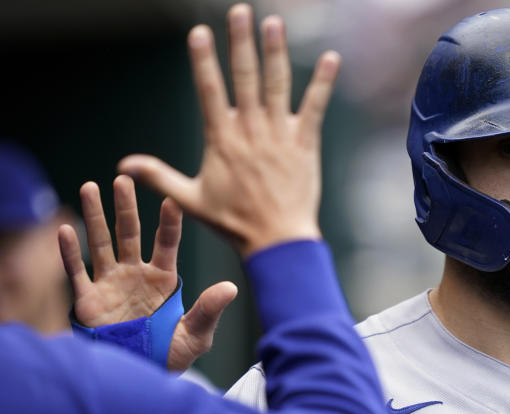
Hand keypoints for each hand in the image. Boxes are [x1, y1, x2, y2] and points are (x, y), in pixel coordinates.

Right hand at [58, 176, 236, 370]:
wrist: (140, 374)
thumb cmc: (171, 355)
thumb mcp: (196, 335)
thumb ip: (209, 311)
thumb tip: (231, 288)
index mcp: (164, 279)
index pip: (167, 244)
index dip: (169, 223)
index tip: (172, 201)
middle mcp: (136, 274)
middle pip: (130, 234)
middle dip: (126, 207)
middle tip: (123, 179)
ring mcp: (111, 283)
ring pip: (101, 243)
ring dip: (95, 216)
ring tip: (89, 187)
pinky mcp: (89, 299)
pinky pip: (77, 271)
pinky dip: (70, 252)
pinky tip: (66, 229)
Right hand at [117, 3, 340, 257]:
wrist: (277, 240)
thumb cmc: (233, 222)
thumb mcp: (190, 199)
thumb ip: (159, 177)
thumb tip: (123, 165)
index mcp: (222, 140)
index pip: (210, 92)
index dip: (204, 62)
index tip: (199, 33)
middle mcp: (250, 132)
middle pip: (245, 79)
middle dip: (241, 44)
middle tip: (241, 12)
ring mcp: (279, 137)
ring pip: (277, 87)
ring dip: (276, 53)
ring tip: (274, 22)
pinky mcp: (304, 144)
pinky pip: (315, 108)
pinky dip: (323, 83)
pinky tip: (331, 58)